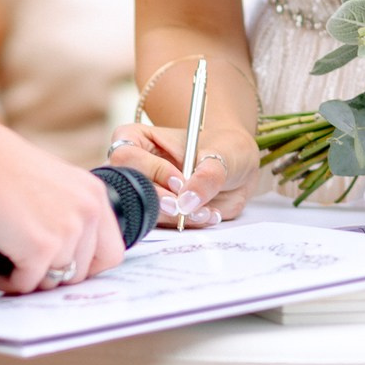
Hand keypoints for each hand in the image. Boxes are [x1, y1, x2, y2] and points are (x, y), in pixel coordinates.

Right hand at [0, 118, 124, 293]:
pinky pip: (26, 285)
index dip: (85, 267)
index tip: (62, 266)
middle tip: (27, 262)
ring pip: (53, 281)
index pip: (111, 253)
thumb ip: (70, 214)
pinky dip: (7, 281)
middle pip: (81, 273)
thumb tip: (70, 256)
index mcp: (95, 196)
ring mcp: (67, 230)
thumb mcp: (55, 186)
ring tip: (8, 258)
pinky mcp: (41, 247)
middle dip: (52, 273)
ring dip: (28, 277)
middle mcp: (87, 212)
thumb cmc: (3, 169)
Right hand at [107, 121, 256, 227]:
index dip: (151, 171)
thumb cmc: (225, 147)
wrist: (238, 169)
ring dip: (176, 217)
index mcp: (138, 138)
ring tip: (205, 210)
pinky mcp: (158, 213)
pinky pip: (163, 225)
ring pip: (144, 212)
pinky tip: (207, 214)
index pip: (126, 156)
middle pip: (128, 188)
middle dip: (159, 201)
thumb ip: (206, 176)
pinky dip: (186, 224)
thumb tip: (186, 202)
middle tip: (185, 206)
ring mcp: (145, 192)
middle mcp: (136, 167)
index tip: (179, 181)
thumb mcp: (222, 154)